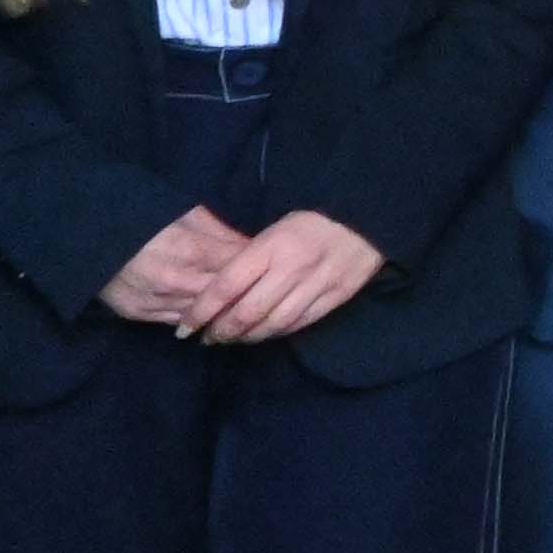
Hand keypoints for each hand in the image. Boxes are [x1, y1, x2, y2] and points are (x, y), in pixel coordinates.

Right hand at [98, 205, 246, 329]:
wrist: (89, 237)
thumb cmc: (144, 219)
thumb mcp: (186, 213)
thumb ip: (220, 231)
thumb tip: (253, 245)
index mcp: (190, 249)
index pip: (237, 266)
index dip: (255, 268)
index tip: (269, 268)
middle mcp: (175, 280)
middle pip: (223, 295)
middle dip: (242, 293)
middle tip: (260, 292)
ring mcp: (155, 300)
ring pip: (202, 314)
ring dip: (220, 312)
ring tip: (238, 308)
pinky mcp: (138, 313)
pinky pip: (176, 322)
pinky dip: (194, 320)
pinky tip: (207, 316)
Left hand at [180, 209, 386, 344]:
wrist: (368, 214)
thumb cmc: (311, 218)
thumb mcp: (273, 228)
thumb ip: (247, 257)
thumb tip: (215, 292)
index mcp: (271, 245)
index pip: (226, 287)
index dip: (200, 312)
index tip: (184, 328)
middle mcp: (293, 267)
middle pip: (247, 312)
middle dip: (221, 332)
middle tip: (207, 338)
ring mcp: (318, 283)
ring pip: (274, 324)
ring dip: (248, 337)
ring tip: (233, 339)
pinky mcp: (338, 295)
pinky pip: (301, 323)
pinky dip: (277, 333)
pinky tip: (264, 333)